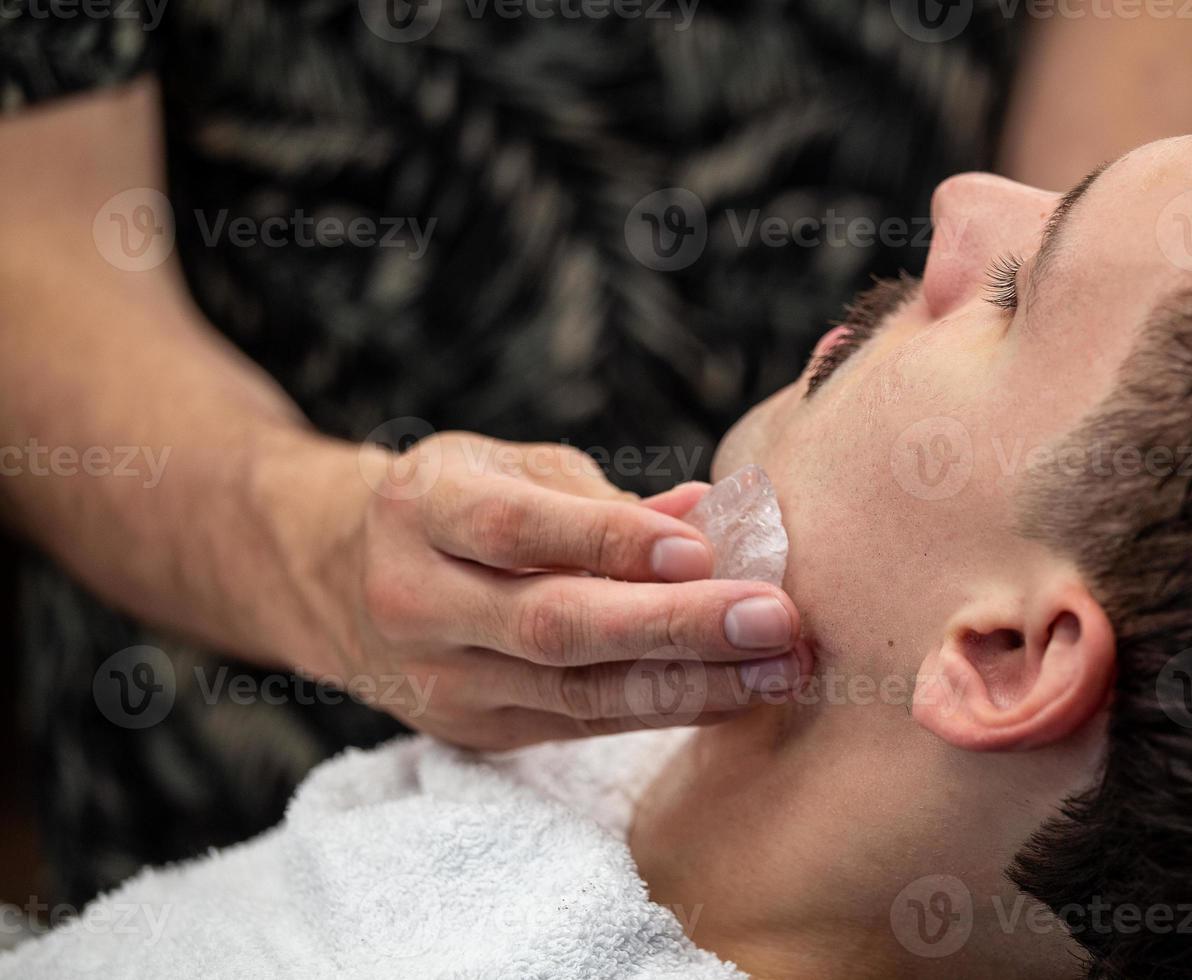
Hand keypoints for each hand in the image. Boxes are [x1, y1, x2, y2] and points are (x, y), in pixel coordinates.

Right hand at [305, 432, 801, 749]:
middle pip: (552, 624)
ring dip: (690, 684)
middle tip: (774, 619)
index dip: (609, 539)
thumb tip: (713, 513)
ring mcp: (442, 679)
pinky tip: (734, 691)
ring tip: (779, 668)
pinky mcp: (476, 730)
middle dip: (674, 625)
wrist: (339, 583)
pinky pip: (582, 724)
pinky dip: (663, 707)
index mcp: (421, 509)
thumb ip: (600, 498)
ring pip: (576, 693)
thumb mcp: (503, 468)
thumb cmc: (451, 504)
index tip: (702, 546)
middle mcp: (417, 601)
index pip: (515, 527)